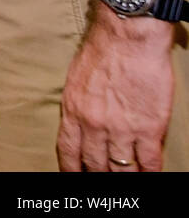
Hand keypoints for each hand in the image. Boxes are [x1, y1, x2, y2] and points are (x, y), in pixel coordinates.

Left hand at [58, 9, 173, 170]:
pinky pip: (148, 161)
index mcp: (73, 111)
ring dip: (125, 176)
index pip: (68, 151)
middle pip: (95, 164)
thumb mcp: (76, 80)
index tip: (74, 177)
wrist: (128, 37)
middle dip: (98, 176)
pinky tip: (149, 175)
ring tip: (127, 180)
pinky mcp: (149, 127)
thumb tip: (81, 122)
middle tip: (103, 181)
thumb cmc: (102, 51)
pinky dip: (149, 172)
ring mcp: (122, 128)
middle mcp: (94, 125)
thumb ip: (79, 105)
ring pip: (121, 167)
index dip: (71, 169)